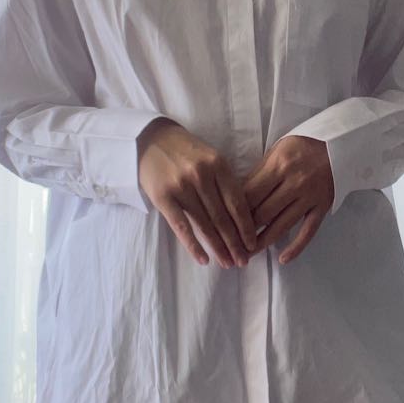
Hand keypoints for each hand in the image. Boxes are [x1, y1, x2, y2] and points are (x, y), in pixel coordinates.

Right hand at [138, 118, 256, 268]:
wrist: (149, 139)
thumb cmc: (186, 152)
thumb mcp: (211, 158)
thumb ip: (225, 183)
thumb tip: (243, 218)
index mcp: (219, 165)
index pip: (237, 203)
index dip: (247, 227)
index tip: (253, 244)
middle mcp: (201, 175)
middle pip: (223, 217)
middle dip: (235, 243)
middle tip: (244, 261)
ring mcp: (181, 187)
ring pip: (205, 225)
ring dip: (218, 248)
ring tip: (228, 263)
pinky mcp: (163, 197)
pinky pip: (181, 226)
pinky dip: (193, 245)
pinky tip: (204, 259)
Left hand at [242, 135, 333, 264]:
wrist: (339, 144)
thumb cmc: (304, 145)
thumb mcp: (278, 150)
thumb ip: (260, 173)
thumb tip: (239, 197)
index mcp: (280, 166)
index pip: (251, 195)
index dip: (235, 212)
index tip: (223, 225)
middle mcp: (295, 183)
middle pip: (263, 213)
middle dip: (244, 231)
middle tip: (230, 244)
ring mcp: (310, 198)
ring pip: (281, 226)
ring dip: (262, 243)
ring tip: (247, 255)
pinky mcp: (322, 208)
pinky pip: (308, 232)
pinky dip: (296, 247)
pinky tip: (283, 259)